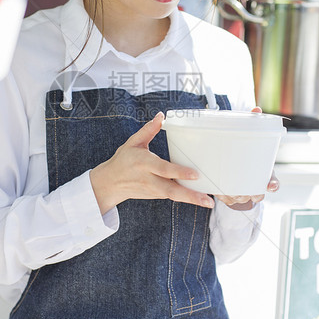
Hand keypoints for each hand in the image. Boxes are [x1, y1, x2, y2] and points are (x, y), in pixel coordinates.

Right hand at [89, 112, 214, 213]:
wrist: (109, 183)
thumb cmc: (123, 161)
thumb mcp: (133, 142)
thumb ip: (148, 130)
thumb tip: (161, 116)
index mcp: (143, 163)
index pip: (163, 169)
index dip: (179, 172)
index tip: (195, 174)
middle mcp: (149, 179)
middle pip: (171, 190)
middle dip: (190, 195)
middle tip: (208, 200)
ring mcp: (153, 190)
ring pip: (173, 196)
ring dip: (191, 199)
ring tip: (208, 202)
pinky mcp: (156, 196)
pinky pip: (173, 196)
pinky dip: (186, 198)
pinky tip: (201, 198)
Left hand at [216, 105, 280, 210]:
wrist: (234, 167)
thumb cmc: (244, 152)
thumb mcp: (250, 139)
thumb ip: (253, 123)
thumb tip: (256, 109)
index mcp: (265, 175)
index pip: (274, 183)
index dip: (273, 185)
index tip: (270, 185)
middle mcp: (256, 186)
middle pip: (257, 195)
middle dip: (248, 193)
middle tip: (240, 188)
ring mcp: (244, 193)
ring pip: (241, 200)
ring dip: (234, 197)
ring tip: (225, 190)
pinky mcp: (230, 196)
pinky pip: (227, 201)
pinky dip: (222, 198)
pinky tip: (217, 192)